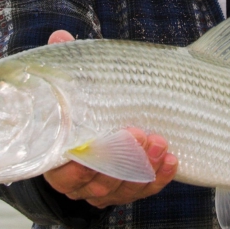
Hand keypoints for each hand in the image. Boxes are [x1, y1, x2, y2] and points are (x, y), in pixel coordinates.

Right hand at [43, 29, 177, 207]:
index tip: (105, 137)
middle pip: (99, 184)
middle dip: (123, 161)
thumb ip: (67, 65)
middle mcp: (80, 183)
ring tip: (160, 141)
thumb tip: (60, 38)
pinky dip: (159, 177)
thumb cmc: (82, 104)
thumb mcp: (74, 84)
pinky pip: (145, 190)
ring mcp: (106, 190)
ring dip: (144, 167)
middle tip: (141, 133)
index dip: (85, 162)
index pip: (64, 174)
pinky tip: (171, 159)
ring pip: (124, 189)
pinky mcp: (130, 190)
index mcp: (57, 161)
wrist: (101, 121)